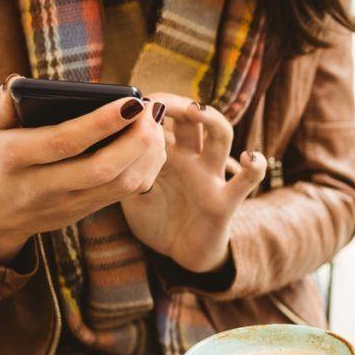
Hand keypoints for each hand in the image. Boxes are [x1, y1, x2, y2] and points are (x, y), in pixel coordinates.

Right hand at [0, 78, 165, 264]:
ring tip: (155, 122)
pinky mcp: (89, 209)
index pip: (64, 142)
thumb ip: (4, 105)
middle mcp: (44, 185)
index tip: (130, 101)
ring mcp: (69, 201)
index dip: (101, 123)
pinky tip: (153, 143)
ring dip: (147, 153)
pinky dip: (147, 167)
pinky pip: (127, 193)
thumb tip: (20, 81)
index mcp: (15, 159)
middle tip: (150, 109)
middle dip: (135, 139)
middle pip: (101, 168)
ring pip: (121, 184)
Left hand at [121, 94, 266, 273]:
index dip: (150, 105)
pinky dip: (255, 166)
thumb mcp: (130, 192)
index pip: (163, 117)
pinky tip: (249, 157)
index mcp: (167, 153)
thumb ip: (122, 170)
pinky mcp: (226, 199)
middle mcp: (192, 158)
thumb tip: (100, 143)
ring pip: (222, 135)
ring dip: (212, 118)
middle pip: (193, 117)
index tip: (128, 104)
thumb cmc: (156, 220)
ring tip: (197, 111)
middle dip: (177, 103)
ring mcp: (211, 176)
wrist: (178, 254)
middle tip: (157, 101)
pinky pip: (248, 180)